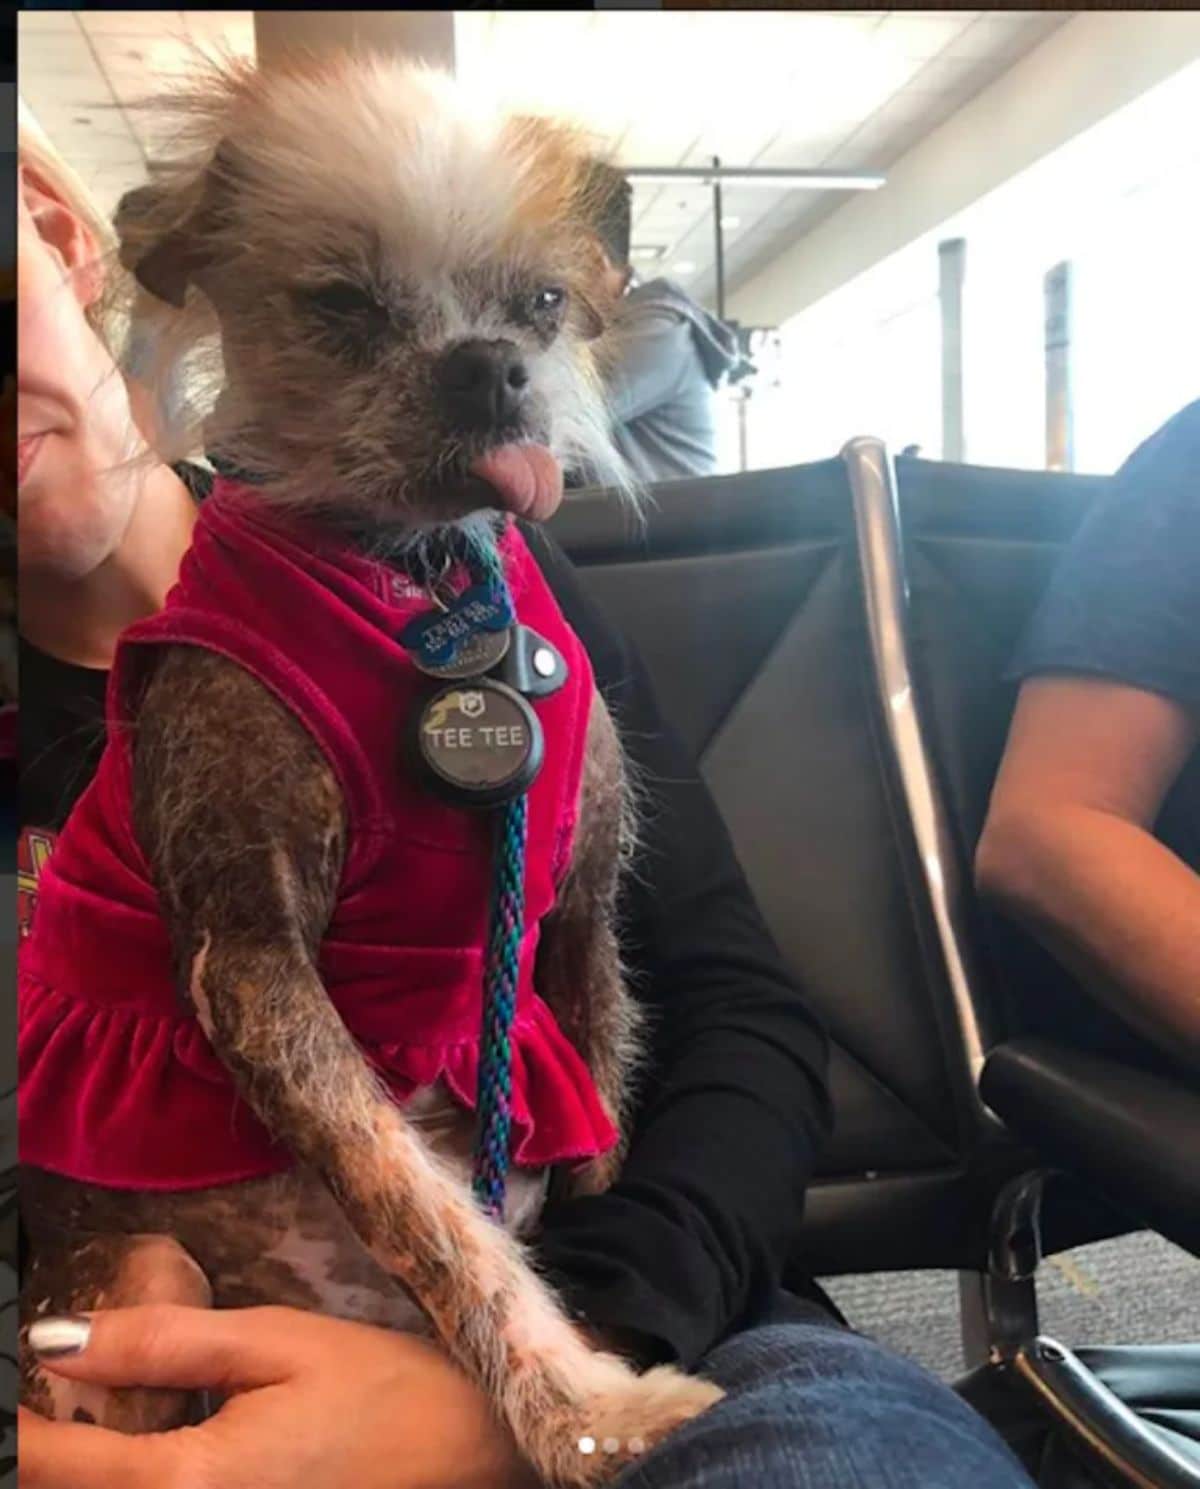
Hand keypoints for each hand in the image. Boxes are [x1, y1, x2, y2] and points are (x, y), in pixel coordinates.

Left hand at [21, 1303, 539, 1488]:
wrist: (469, 1450)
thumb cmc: (380, 1387)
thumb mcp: (274, 1342)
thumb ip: (161, 1344)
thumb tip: (55, 1341)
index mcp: (190, 1484)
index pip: (54, 1465)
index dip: (15, 1426)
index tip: (8, 1376)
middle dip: (47, 1448)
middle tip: (44, 1391)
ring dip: (83, 1470)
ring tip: (84, 1417)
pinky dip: (126, 1481)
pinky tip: (134, 1452)